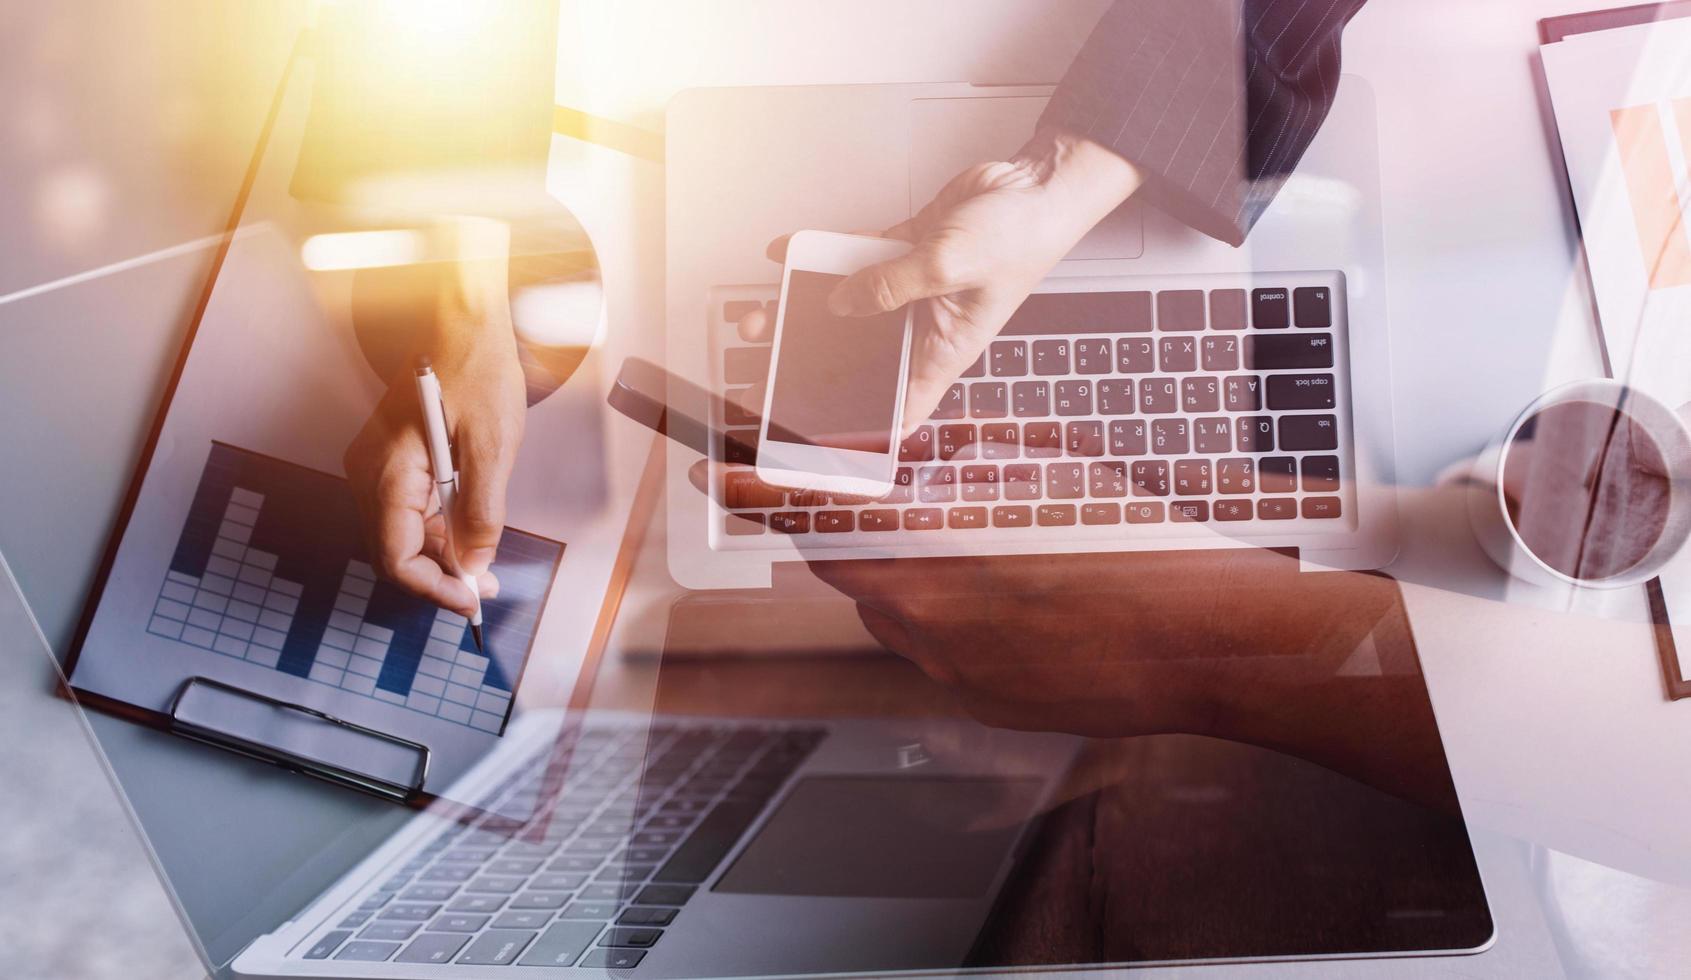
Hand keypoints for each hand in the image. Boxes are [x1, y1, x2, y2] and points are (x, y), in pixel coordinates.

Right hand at [343, 223, 526, 615]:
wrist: (463, 323)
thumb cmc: (477, 372)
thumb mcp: (492, 447)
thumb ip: (482, 512)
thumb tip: (475, 564)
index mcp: (388, 471)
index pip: (395, 555)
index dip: (432, 587)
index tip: (470, 602)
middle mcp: (369, 472)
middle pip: (395, 548)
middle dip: (440, 576)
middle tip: (486, 590)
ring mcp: (375, 465)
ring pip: (402, 532)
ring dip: (441, 554)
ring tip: (485, 568)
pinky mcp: (389, 459)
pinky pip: (408, 508)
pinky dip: (438, 527)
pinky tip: (470, 532)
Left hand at [739, 128, 1143, 425]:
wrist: (1036, 185)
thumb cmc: (1022, 238)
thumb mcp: (949, 267)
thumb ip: (889, 285)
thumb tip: (839, 301)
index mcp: (942, 351)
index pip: (900, 410)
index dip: (862, 433)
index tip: (820, 443)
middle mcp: (923, 328)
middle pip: (856, 360)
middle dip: (808, 367)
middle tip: (766, 371)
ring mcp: (911, 291)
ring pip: (845, 310)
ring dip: (802, 312)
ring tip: (763, 316)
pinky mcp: (904, 254)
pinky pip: (853, 261)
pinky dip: (820, 257)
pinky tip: (789, 254)